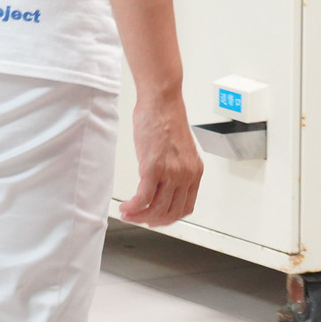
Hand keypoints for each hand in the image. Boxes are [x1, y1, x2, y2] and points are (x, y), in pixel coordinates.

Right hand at [118, 93, 203, 227]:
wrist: (162, 101)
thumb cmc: (166, 119)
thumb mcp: (178, 151)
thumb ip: (174, 169)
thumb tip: (160, 186)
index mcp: (194, 171)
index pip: (185, 208)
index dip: (168, 218)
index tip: (154, 218)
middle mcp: (186, 174)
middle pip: (170, 213)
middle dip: (151, 220)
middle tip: (138, 218)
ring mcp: (171, 172)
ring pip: (156, 210)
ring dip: (139, 216)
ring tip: (128, 213)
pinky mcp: (154, 168)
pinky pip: (143, 199)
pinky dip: (132, 208)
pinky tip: (125, 207)